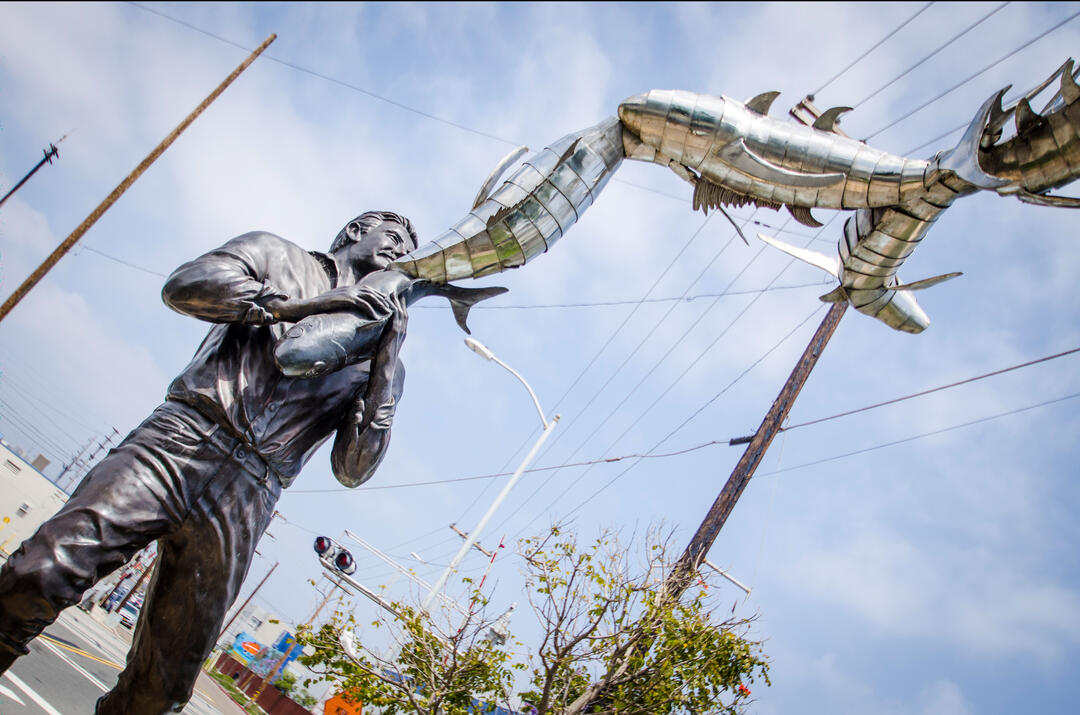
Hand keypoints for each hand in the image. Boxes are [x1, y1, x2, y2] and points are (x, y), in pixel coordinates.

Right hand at [267, 283, 393, 322]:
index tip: (390, 305)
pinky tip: (376, 316)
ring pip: (369, 296)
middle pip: (372, 291)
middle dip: (385, 300)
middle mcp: (347, 289)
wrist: (299, 308)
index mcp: (346, 291)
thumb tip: (351, 316)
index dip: (380, 297)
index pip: (368, 291)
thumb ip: (343, 309)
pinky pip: (359, 303)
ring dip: (381, 304)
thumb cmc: (314, 311)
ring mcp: (344, 293)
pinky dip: (370, 309)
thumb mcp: (332, 308)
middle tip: (395, 309)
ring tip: (390, 313)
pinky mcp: (341, 299)